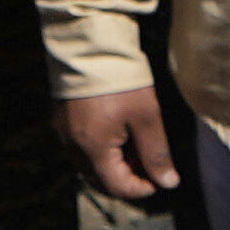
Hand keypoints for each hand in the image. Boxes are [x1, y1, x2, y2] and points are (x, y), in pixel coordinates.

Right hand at [58, 78, 177, 202]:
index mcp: (92, 148)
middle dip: (127, 177)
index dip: (142, 188)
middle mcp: (72, 144)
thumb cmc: (121, 78)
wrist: (90, 40)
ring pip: (89, 162)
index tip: (161, 179)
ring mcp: (63, 130)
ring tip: (136, 146)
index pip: (117, 186)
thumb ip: (156, 153)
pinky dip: (100, 148)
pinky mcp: (61, 115)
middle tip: (150, 164)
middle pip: (99, 178)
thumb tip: (168, 183)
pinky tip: (118, 132)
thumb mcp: (147, 116)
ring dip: (113, 163)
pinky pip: (80, 144)